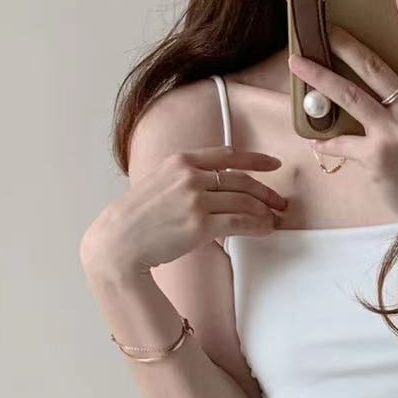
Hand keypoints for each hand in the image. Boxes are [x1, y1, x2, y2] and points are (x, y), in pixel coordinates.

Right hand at [80, 146, 285, 277]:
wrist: (118, 242)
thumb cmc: (136, 220)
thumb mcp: (158, 184)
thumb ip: (184, 179)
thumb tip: (213, 188)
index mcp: (180, 161)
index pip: (228, 155)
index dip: (256, 160)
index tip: (272, 165)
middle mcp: (191, 176)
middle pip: (241, 180)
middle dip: (266, 192)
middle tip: (279, 202)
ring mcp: (196, 199)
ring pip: (244, 201)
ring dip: (264, 212)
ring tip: (273, 220)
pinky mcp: (201, 224)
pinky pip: (240, 222)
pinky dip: (257, 225)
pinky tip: (264, 229)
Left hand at [288, 0, 397, 245]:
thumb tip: (364, 78)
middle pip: (374, 66)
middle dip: (343, 44)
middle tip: (322, 27)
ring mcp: (396, 131)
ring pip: (349, 95)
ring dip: (319, 77)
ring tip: (297, 63)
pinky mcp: (377, 156)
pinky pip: (341, 142)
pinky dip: (325, 142)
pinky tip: (313, 141)